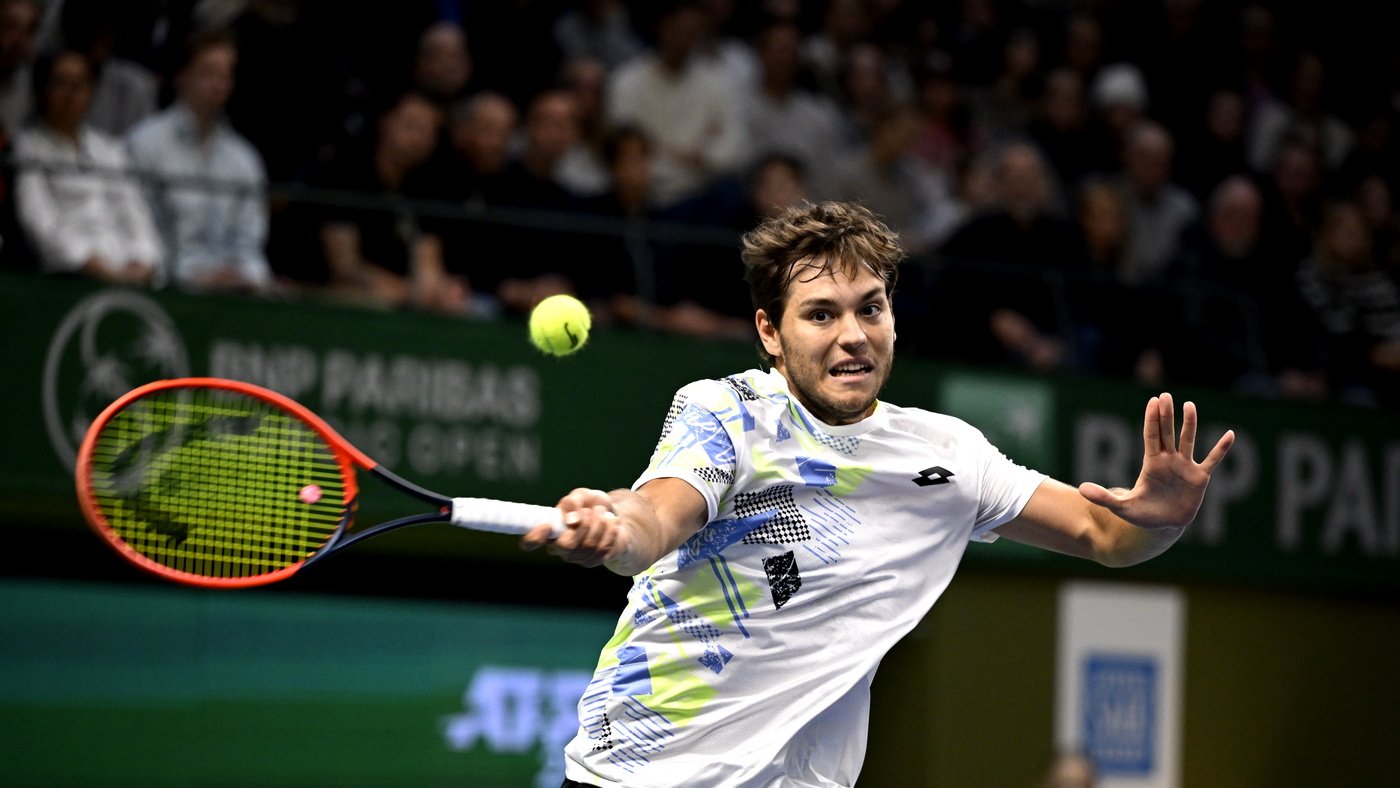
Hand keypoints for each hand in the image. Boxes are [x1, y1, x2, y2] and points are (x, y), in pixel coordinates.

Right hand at [520, 487, 627, 567]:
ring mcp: (575, 557)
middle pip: (566, 546)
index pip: (530, 542)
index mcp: (549, 529)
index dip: (535, 538)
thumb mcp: (582, 496)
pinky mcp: (592, 561)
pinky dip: (610, 533)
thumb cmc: (590, 505)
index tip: (546, 526)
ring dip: (599, 525)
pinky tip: (613, 524)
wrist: (613, 515)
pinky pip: (602, 551)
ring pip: (587, 547)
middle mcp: (558, 547)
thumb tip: (571, 520)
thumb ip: (573, 502)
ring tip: (604, 513)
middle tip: (591, 510)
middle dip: (583, 525)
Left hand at [1078, 393, 1234, 529]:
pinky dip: (1221, 448)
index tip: (1153, 401)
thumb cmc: (1142, 515)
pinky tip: (1230, 434)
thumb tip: (1080, 490)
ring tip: (1189, 405)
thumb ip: (1103, 497)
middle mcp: (1169, 460)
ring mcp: (1185, 467)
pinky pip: (1212, 460)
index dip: (1151, 420)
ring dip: (1190, 424)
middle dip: (1167, 415)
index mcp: (1151, 463)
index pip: (1151, 436)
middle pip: (1167, 432)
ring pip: (1188, 440)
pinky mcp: (1200, 478)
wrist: (1163, 527)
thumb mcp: (1121, 507)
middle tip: (1166, 396)